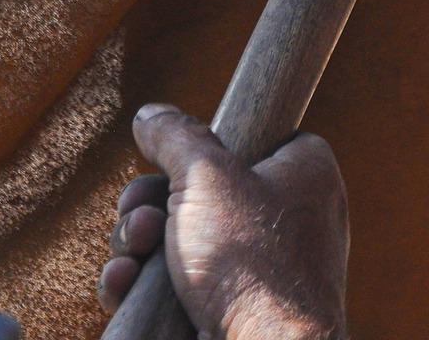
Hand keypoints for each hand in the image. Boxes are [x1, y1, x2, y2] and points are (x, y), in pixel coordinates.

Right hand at [99, 105, 348, 339]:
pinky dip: (141, 280)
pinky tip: (123, 280)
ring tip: (135, 247)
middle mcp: (287, 222)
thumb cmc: (251, 263)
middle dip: (152, 198)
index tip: (187, 153)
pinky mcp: (228, 312)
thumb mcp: (206, 172)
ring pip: (179, 236)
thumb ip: (177, 136)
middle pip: (200, 187)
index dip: (216, 142)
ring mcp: (257, 271)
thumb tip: (151, 116)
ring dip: (138, 238)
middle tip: (141, 209)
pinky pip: (174, 284)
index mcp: (305, 176)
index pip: (261, 137)